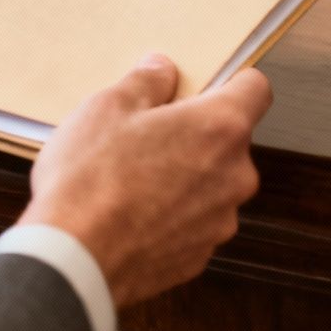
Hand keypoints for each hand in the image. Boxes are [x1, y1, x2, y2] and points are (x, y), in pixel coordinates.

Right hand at [19, 55, 271, 307]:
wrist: (74, 260)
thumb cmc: (90, 180)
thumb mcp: (108, 107)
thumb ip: (146, 82)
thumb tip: (162, 71)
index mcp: (220, 128)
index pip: (256, 89)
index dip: (231, 82)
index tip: (204, 87)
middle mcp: (235, 176)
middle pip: (229, 141)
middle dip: (195, 134)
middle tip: (148, 134)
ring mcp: (220, 221)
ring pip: (211, 184)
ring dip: (184, 177)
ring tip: (131, 179)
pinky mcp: (200, 256)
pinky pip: (193, 222)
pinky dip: (171, 215)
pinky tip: (131, 214)